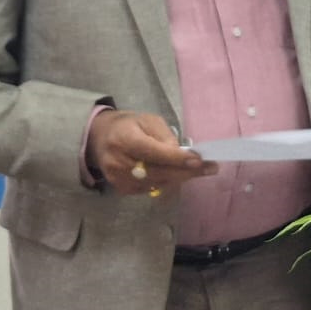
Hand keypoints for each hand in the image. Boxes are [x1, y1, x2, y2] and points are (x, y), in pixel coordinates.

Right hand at [86, 110, 215, 196]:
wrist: (100, 138)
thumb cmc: (129, 125)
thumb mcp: (148, 120)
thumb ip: (165, 136)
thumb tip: (182, 154)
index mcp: (124, 139)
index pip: (153, 152)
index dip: (177, 158)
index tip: (199, 160)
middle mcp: (118, 162)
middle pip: (157, 172)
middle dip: (186, 172)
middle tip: (210, 168)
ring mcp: (118, 178)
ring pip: (157, 183)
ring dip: (180, 177)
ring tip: (199, 170)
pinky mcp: (121, 189)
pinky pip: (150, 189)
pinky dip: (167, 182)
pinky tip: (178, 174)